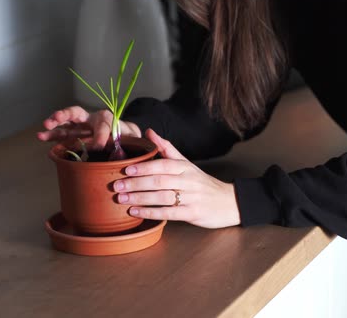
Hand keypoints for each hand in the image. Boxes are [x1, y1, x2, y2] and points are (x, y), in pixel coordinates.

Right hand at [36, 106, 140, 148]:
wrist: (125, 140)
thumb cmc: (128, 137)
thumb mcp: (131, 136)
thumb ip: (123, 137)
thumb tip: (104, 144)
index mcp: (106, 118)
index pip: (102, 124)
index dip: (101, 134)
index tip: (100, 145)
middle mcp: (90, 120)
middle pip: (75, 113)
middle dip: (64, 115)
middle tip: (54, 119)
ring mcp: (80, 129)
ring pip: (65, 126)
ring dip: (53, 128)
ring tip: (41, 134)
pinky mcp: (76, 139)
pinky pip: (64, 138)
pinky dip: (54, 140)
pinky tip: (44, 142)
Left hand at [114, 129, 240, 228]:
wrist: (230, 202)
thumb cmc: (203, 183)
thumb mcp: (187, 164)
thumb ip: (167, 149)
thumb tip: (148, 132)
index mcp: (185, 167)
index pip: (162, 165)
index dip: (144, 167)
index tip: (125, 169)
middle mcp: (188, 181)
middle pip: (159, 181)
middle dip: (136, 184)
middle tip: (116, 186)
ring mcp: (192, 197)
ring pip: (162, 197)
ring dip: (140, 198)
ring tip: (121, 199)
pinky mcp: (193, 213)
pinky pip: (169, 213)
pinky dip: (151, 213)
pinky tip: (136, 212)